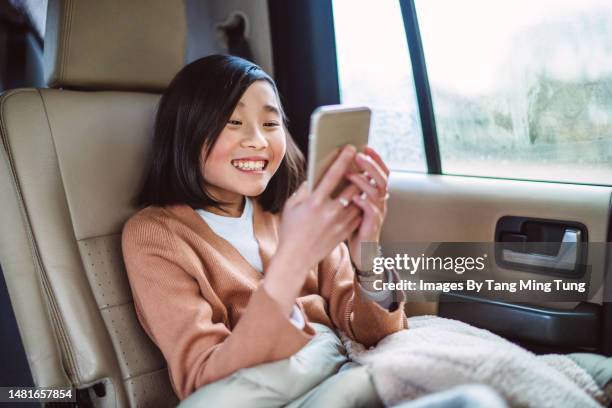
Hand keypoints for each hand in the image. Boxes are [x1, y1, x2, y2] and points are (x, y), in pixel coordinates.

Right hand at [264, 145, 362, 313]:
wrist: (296, 258)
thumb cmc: (290, 230)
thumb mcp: (291, 206)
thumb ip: (304, 189)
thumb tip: (315, 175)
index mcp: (314, 202)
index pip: (332, 176)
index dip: (343, 159)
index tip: (350, 148)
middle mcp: (329, 212)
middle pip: (351, 186)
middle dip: (359, 171)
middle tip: (364, 160)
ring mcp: (339, 223)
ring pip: (358, 200)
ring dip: (364, 187)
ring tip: (367, 176)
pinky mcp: (345, 232)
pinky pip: (359, 214)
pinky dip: (362, 203)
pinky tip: (363, 195)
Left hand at [344, 146, 389, 271]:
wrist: (360, 250)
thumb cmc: (351, 223)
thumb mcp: (351, 202)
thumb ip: (347, 187)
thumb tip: (333, 167)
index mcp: (376, 192)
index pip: (381, 171)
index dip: (376, 159)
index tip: (365, 146)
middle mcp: (381, 200)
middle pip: (382, 178)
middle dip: (371, 165)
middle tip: (358, 156)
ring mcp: (378, 212)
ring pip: (377, 192)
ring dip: (363, 181)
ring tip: (350, 173)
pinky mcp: (372, 224)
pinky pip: (371, 210)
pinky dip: (364, 201)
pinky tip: (354, 196)